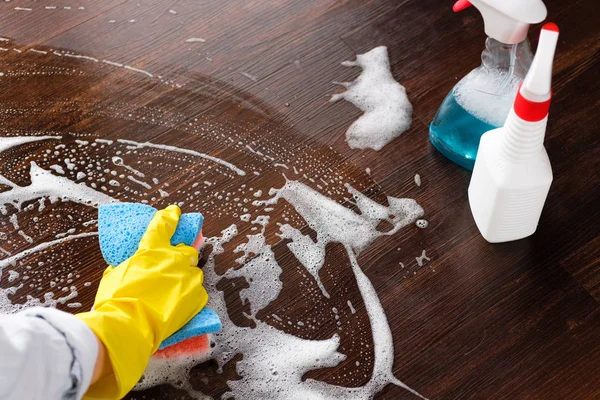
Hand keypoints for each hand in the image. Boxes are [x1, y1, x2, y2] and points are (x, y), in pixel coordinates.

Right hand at [76, 205, 207, 398]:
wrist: (130, 326)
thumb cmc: (115, 300)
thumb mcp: (114, 275)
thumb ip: (129, 267)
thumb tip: (130, 269)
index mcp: (151, 250)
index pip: (163, 225)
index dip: (170, 216)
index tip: (175, 211)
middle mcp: (174, 259)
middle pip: (187, 251)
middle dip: (182, 257)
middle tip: (174, 267)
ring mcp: (189, 277)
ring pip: (193, 273)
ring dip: (185, 279)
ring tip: (174, 293)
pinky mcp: (198, 297)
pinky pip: (198, 293)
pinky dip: (190, 297)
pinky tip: (179, 306)